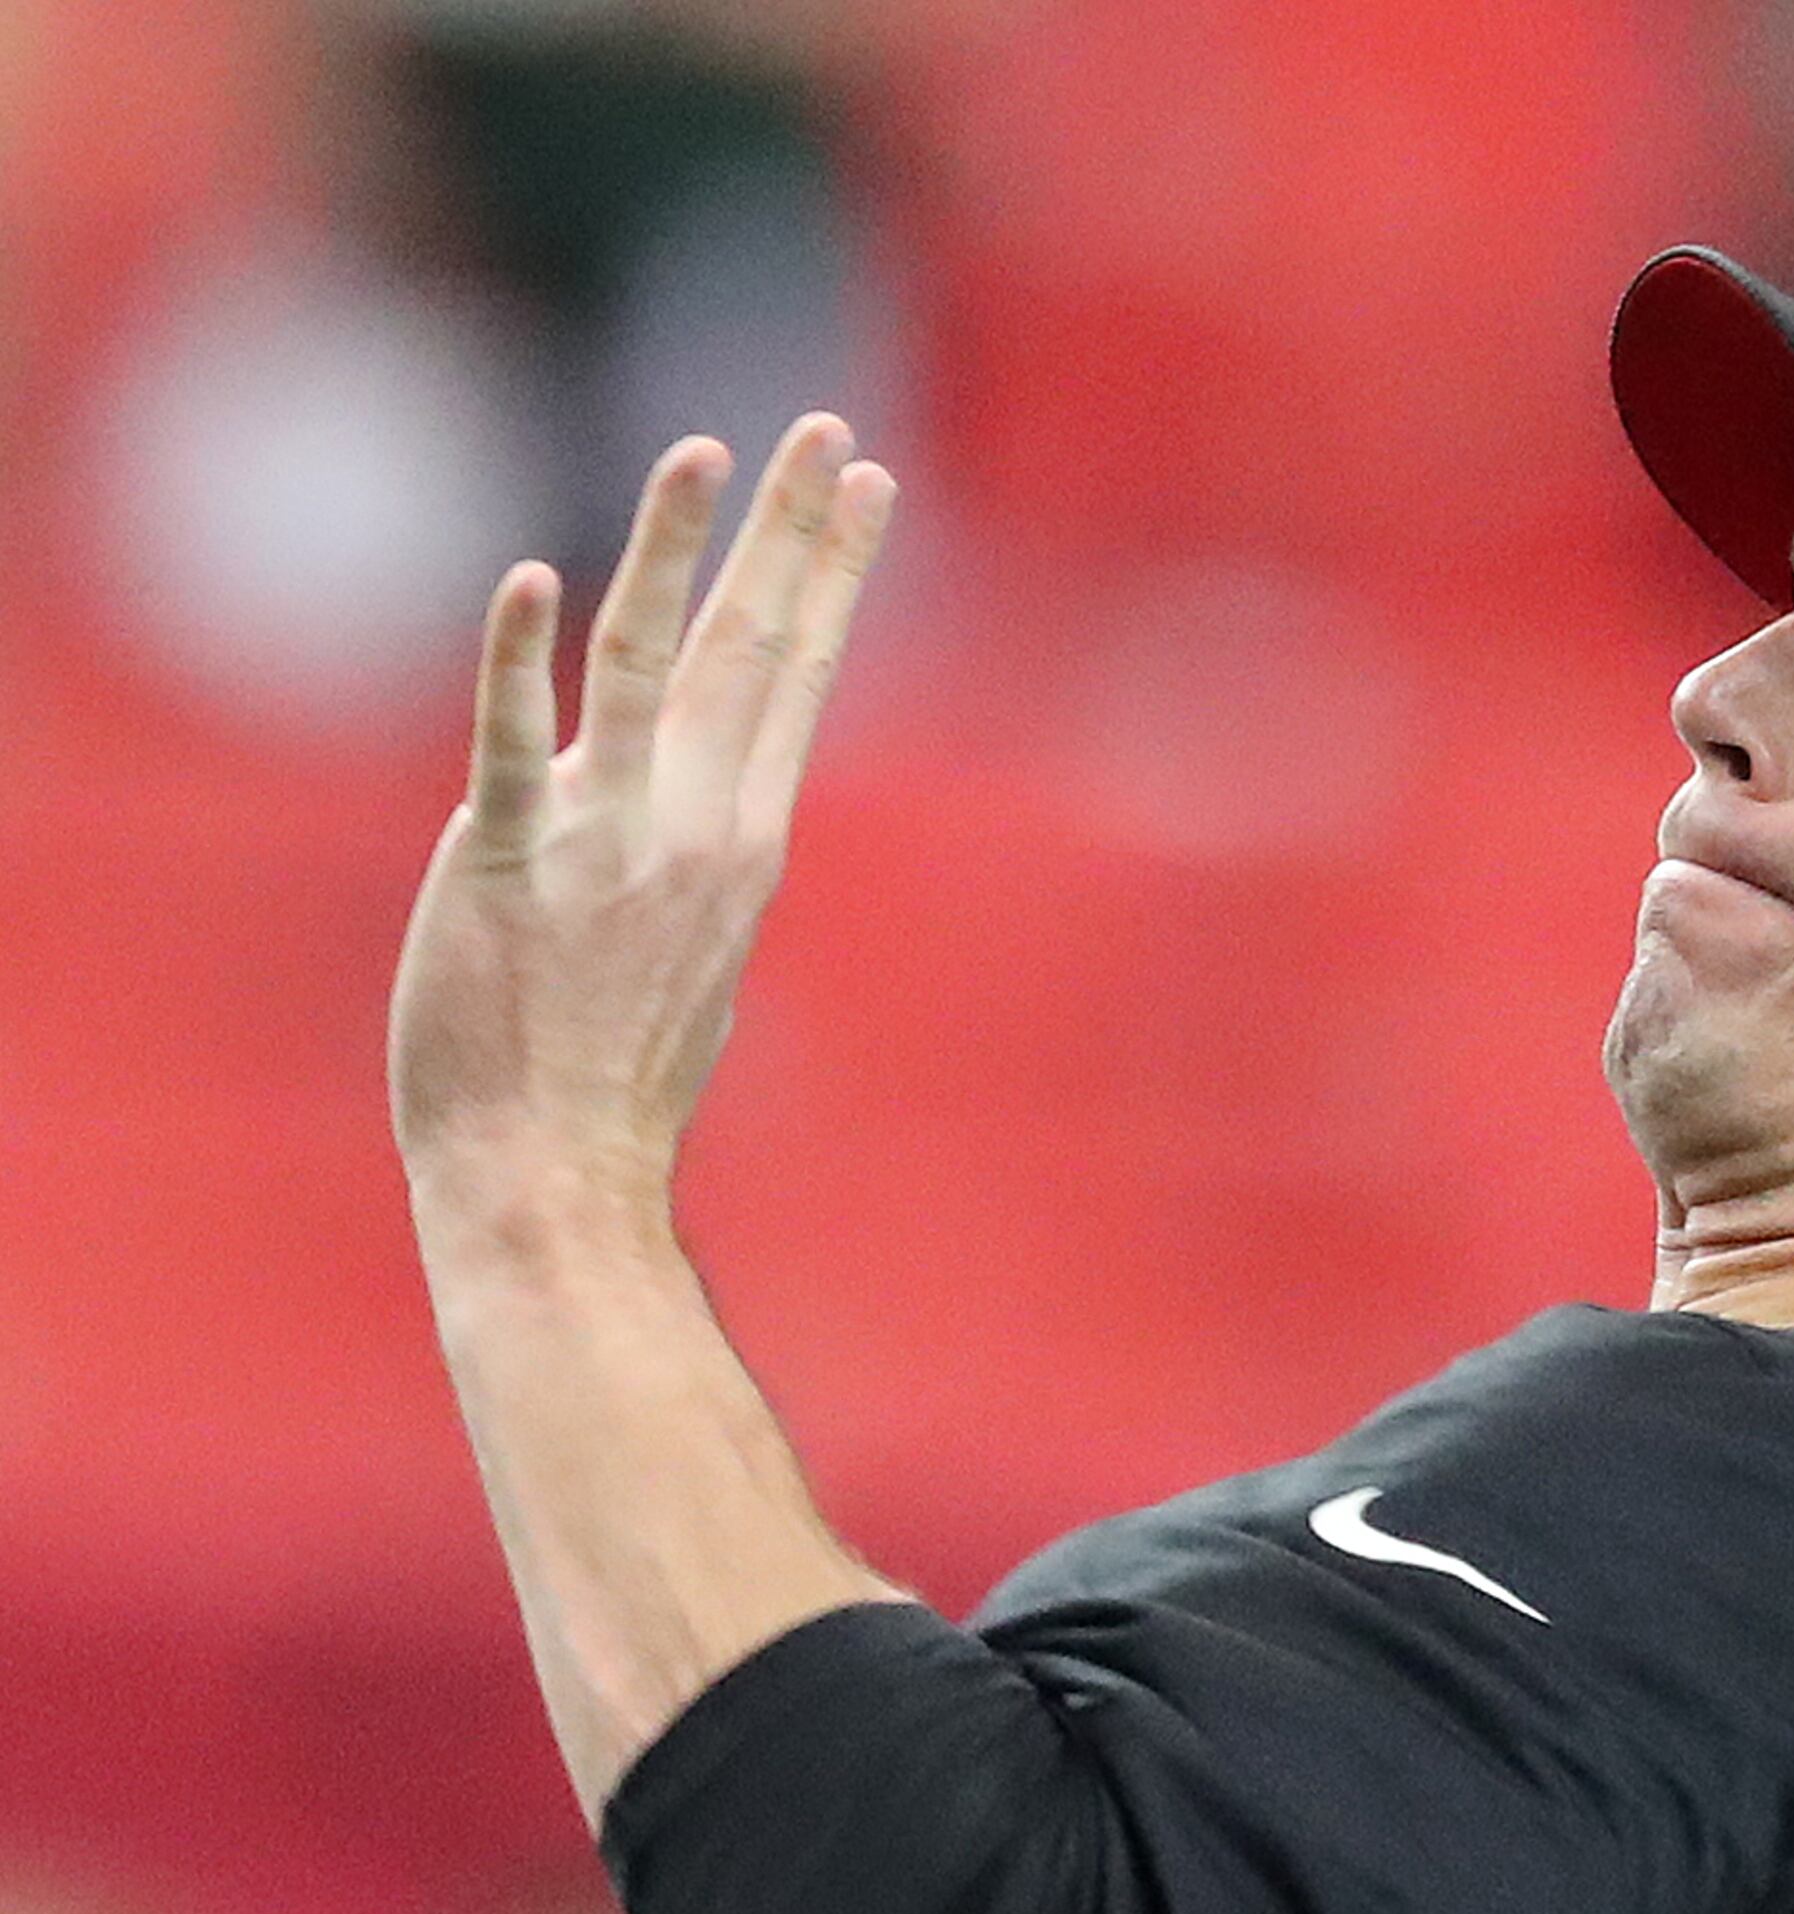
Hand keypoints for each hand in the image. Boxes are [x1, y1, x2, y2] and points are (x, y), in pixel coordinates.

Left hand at [389, 416, 897, 1209]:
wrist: (552, 1172)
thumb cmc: (615, 1087)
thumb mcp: (695, 960)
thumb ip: (699, 867)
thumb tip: (716, 822)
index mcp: (744, 843)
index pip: (796, 675)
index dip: (828, 571)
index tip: (861, 484)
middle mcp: (694, 828)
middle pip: (752, 648)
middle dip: (792, 533)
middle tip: (820, 430)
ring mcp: (604, 843)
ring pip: (650, 668)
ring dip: (677, 553)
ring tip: (703, 453)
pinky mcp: (504, 867)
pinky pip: (513, 750)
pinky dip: (519, 665)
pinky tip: (528, 583)